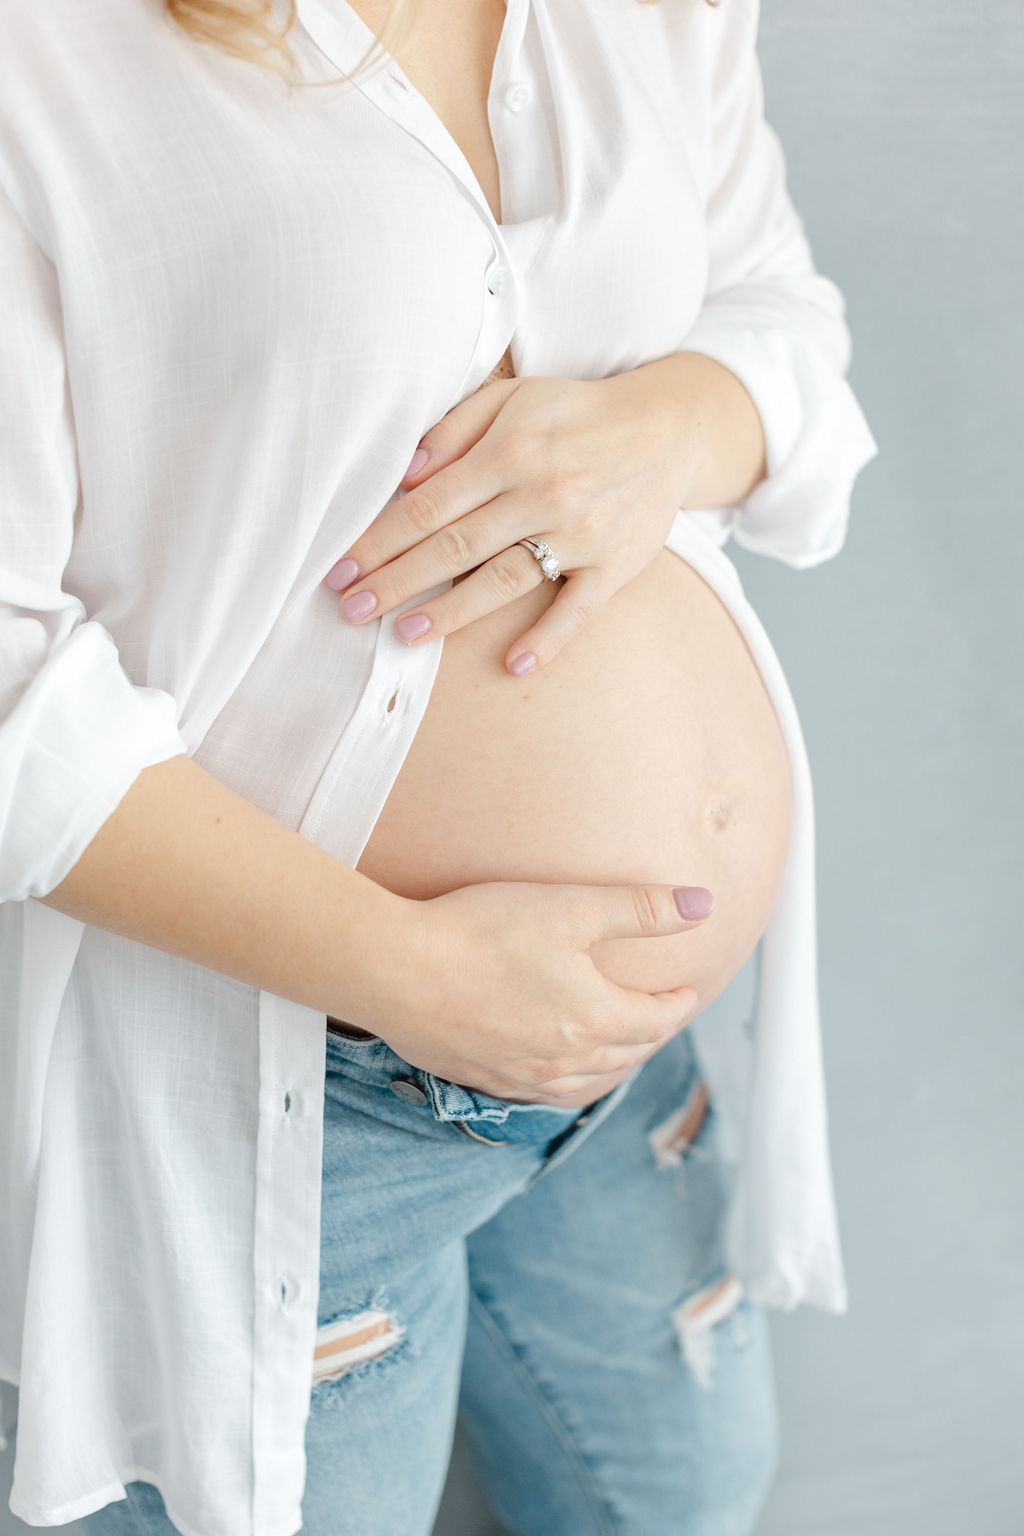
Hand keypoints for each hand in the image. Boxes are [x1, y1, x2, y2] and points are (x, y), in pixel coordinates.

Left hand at [324, 367, 704, 675]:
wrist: (669, 430)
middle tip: (350, 611)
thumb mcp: (515, 398)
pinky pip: (577, 611)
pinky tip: (513, 666)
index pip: (428, 506)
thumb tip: (403, 473)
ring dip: (451, 613)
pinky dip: (547, 640)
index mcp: (511, 450)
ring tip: (404, 634)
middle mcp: (543, 493)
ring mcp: (581, 534)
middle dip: (395, 581)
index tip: (339, 570)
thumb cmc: (576, 414)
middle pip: (453, 547)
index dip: (378, 541)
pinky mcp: (614, 566)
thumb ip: (455, 429)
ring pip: (504, 580)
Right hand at [372, 879, 713, 1105]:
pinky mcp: (483, 1078)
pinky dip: (569, 1081)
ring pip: (588, 1080)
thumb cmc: (482, 931)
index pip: (657, 1020)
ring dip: (615, 1062)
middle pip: (628, 1054)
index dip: (679, 1004)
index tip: (687, 991)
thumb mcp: (570, 907)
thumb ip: (641, 908)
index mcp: (594, 1019)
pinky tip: (560, 1070)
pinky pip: (544, 1093)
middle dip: (652, 1034)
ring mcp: (522, 1076)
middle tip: (661, 1016)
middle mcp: (565, 1059)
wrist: (395, 970)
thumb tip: (705, 906)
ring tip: (622, 1046)